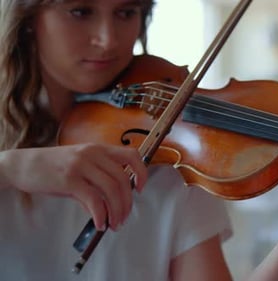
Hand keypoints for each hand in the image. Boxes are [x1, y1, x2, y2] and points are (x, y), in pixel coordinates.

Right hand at [0, 144, 147, 230]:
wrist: (23, 164)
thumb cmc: (53, 166)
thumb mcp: (80, 166)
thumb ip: (97, 181)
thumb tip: (110, 204)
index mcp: (99, 149)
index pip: (132, 155)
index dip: (141, 172)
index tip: (140, 188)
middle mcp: (93, 154)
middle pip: (123, 179)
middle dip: (127, 202)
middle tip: (124, 217)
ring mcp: (81, 166)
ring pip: (111, 190)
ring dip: (117, 211)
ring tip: (114, 224)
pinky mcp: (69, 180)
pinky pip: (94, 200)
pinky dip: (101, 215)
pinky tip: (100, 223)